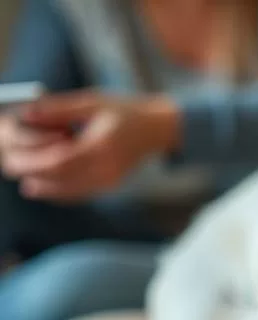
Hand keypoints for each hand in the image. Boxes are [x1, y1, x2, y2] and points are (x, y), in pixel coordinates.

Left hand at [1, 91, 178, 201]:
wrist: (157, 130)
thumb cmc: (125, 111)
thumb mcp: (91, 102)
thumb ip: (57, 108)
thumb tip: (25, 113)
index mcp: (101, 145)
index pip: (59, 161)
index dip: (32, 163)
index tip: (11, 159)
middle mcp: (106, 168)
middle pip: (60, 179)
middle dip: (32, 175)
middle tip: (11, 167)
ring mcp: (110, 180)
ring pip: (68, 191)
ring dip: (43, 187)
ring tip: (25, 182)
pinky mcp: (109, 185)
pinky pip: (79, 193)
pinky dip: (58, 192)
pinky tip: (43, 186)